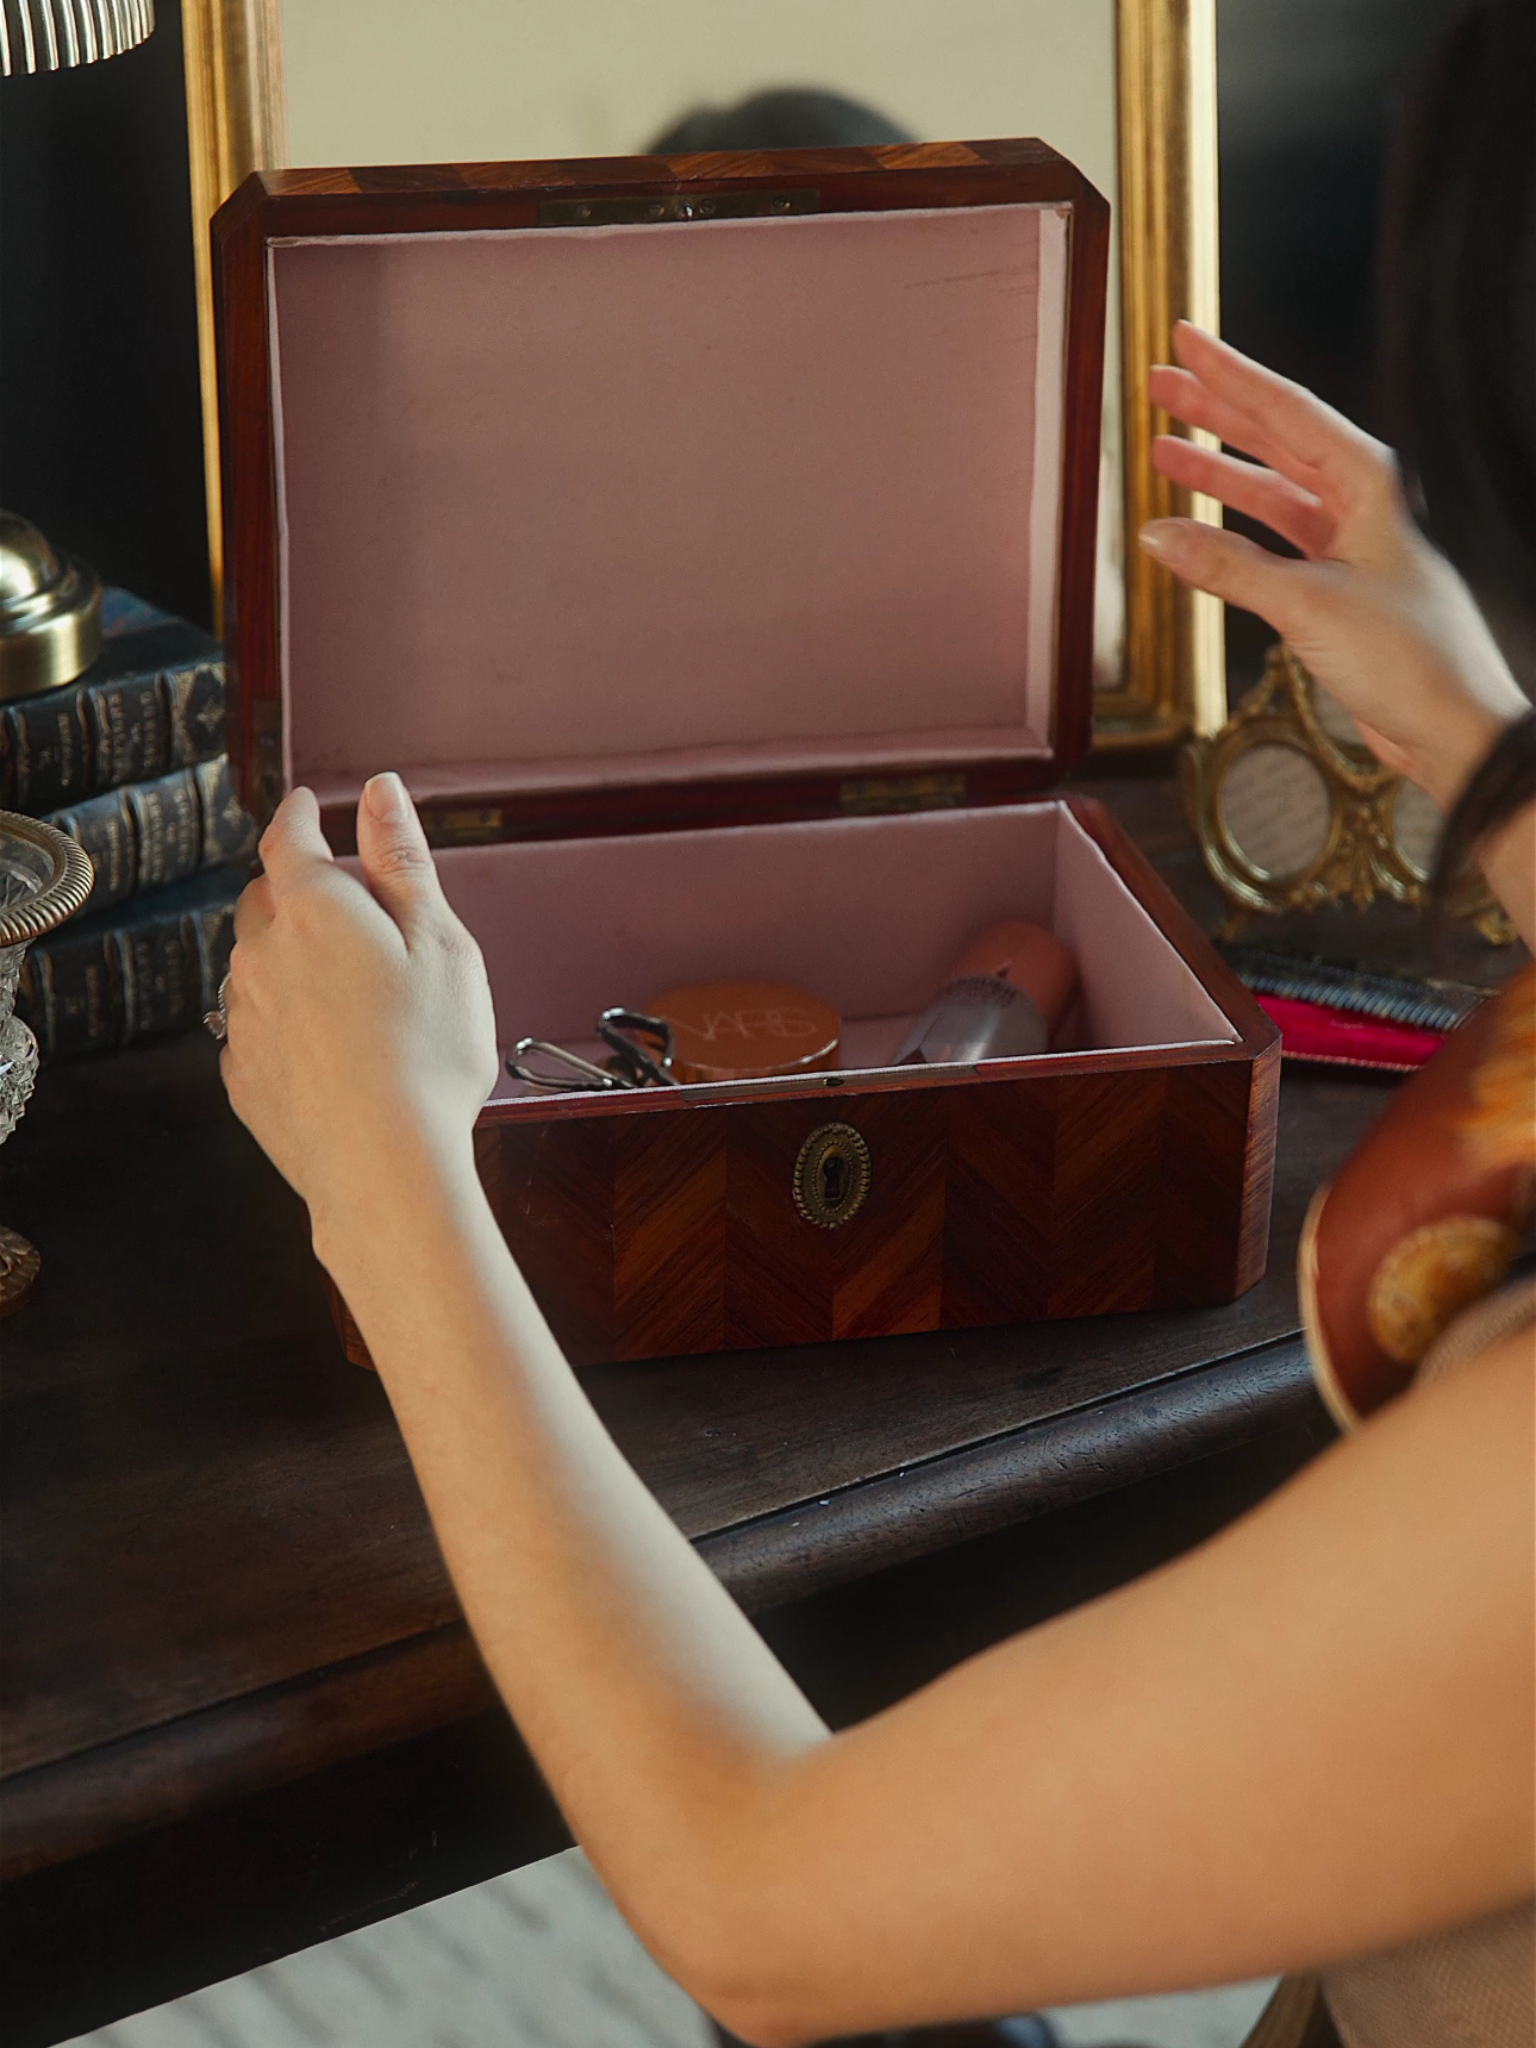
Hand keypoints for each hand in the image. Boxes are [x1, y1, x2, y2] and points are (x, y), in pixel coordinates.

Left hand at [219, 775, 498, 1255]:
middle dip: (298, 890)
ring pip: (256, 964)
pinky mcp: (245, 1076)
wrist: (385, 1168)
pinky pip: (256, 1026)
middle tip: (353, 910)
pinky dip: (284, 1019)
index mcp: (314, 911)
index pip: (287, 838)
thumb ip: (403, 860)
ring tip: (353, 991)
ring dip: (291, 958)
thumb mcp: (439, 942)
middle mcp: (262, 957)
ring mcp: (245, 1019)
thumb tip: (381, 793)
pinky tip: (332, 1046)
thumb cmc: (425, 1057)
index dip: (300, 815)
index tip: (308, 806)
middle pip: (265, 900)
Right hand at [1141, 324, 1527, 807]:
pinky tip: (1194, 529)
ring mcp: (1346, 546)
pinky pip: (1270, 545)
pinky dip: (1229, 536)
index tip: (1186, 339)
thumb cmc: (1411, 657)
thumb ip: (1228, 567)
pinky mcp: (1334, 590)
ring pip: (1269, 492)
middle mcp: (1359, 504)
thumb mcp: (1308, 605)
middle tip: (1161, 383)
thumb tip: (1159, 536)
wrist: (1452, 725)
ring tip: (1164, 449)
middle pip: (1275, 440)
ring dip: (1217, 473)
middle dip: (1215, 412)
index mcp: (1368, 483)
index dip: (1230, 374)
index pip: (1286, 410)